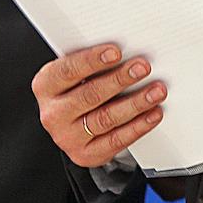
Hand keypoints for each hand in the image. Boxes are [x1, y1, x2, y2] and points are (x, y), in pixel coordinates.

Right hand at [31, 43, 166, 167]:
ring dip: (135, 103)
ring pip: (105, 118)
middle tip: (143, 68)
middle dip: (120, 80)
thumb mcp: (77, 73)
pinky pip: (116, 140)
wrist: (72, 124)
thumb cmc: (78, 88)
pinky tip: (153, 113)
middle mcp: (53, 113)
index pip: (68, 71)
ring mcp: (67, 137)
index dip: (92, 60)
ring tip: (156, 91)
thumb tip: (128, 48)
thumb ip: (93, 62)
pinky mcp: (85, 154)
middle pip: (89, 95)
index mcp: (46, 85)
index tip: (116, 52)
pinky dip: (138, 126)